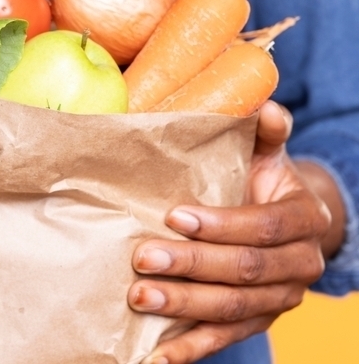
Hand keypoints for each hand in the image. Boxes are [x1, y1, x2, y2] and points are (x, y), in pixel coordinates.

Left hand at [128, 100, 345, 363]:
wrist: (283, 218)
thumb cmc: (262, 176)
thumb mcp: (266, 150)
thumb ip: (265, 131)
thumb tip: (265, 105)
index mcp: (304, 219)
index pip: (264, 226)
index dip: (222, 224)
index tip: (174, 215)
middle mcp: (299, 264)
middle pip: (245, 271)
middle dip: (192, 266)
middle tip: (142, 257)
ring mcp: (280, 299)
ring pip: (233, 309)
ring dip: (185, 307)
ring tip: (140, 298)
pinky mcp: (257, 320)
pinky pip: (226, 338)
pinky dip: (191, 348)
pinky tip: (156, 355)